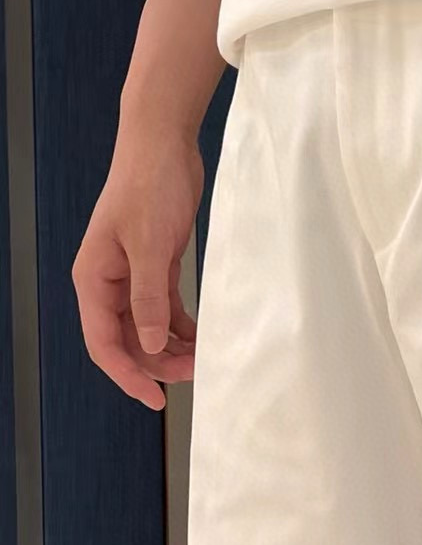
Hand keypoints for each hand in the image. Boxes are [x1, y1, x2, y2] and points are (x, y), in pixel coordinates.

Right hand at [72, 117, 202, 409]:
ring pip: (147, 329)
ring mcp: (132, 277)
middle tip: (195, 375)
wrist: (163, 144)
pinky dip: (181, 327)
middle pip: (127, 342)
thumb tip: (149, 344)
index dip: (128, 375)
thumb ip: (148, 299)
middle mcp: (109, 283)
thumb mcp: (150, 247)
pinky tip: (202, 339)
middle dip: (157, 363)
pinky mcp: (156, 267)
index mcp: (94, 280)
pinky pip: (165, 310)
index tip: (155, 399)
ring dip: (172, 348)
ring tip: (204, 359)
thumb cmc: (150, 186)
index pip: (104, 343)